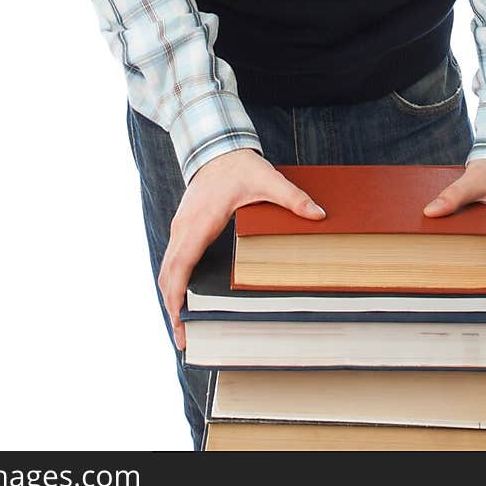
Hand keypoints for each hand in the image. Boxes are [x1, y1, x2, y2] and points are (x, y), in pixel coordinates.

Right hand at [158, 149, 326, 351]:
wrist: (216, 145)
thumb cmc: (239, 165)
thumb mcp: (267, 179)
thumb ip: (292, 197)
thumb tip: (318, 214)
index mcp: (200, 222)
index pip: (180, 267)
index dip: (176, 297)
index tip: (180, 322)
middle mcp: (183, 228)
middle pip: (167, 275)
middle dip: (173, 309)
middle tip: (186, 340)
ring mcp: (180, 228)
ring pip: (167, 270)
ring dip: (172, 298)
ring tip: (185, 327)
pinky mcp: (183, 228)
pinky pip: (172, 261)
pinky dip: (174, 283)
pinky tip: (186, 298)